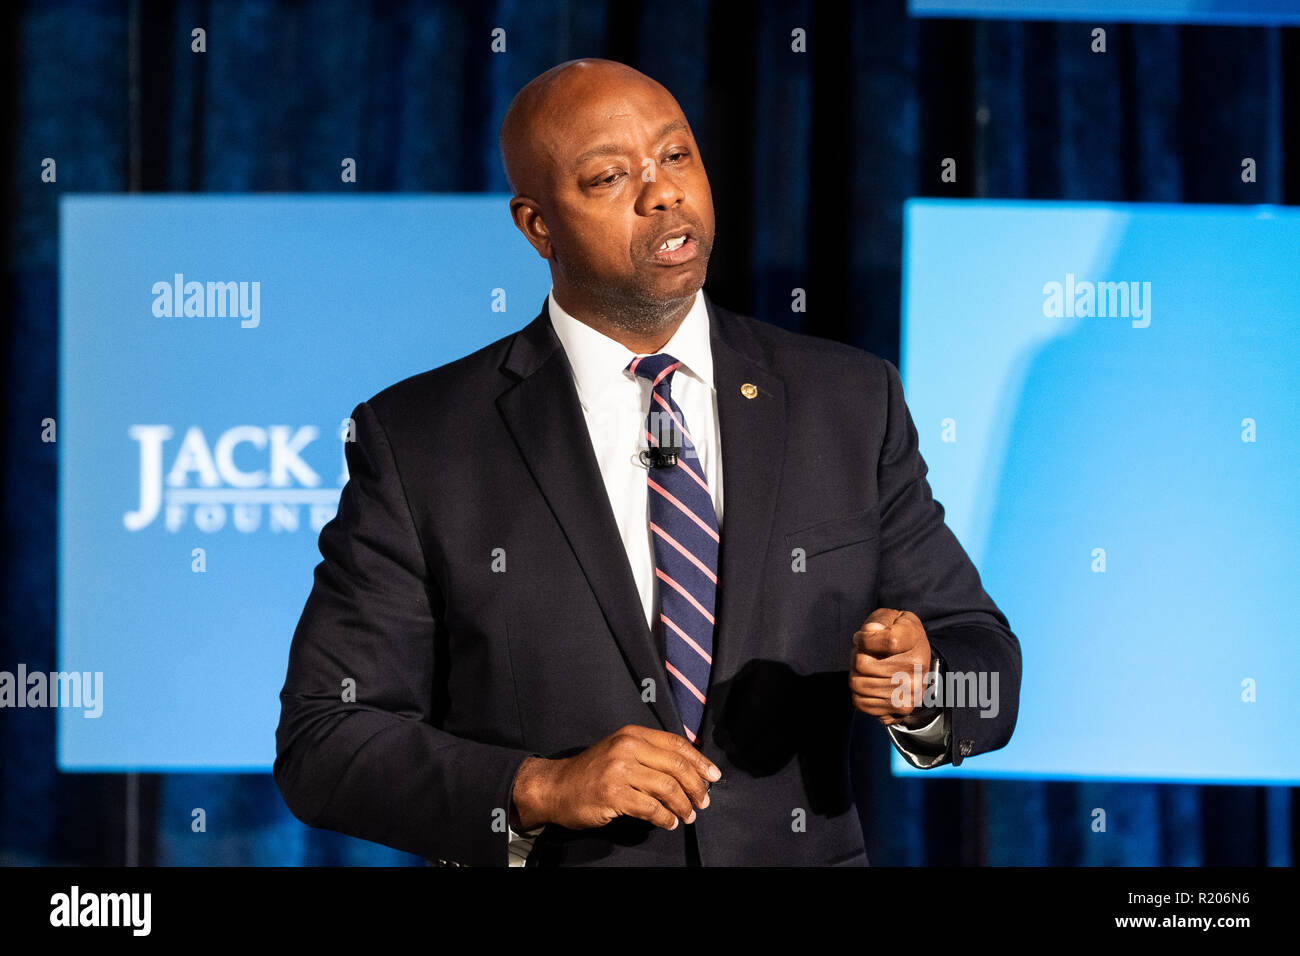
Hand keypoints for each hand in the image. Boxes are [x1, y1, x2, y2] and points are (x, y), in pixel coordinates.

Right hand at [510, 725, 720, 831]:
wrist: (555, 787)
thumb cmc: (592, 772)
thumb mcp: (620, 752)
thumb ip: (649, 755)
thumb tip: (689, 770)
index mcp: (632, 734)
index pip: (676, 744)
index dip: (699, 761)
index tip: (714, 777)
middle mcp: (627, 747)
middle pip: (676, 766)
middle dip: (696, 787)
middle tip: (703, 802)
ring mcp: (619, 770)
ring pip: (667, 787)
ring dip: (684, 805)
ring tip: (688, 816)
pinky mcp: (613, 793)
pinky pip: (651, 807)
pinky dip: (665, 817)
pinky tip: (668, 822)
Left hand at [849, 608, 931, 726]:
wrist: (917, 659)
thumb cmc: (897, 634)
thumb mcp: (890, 617)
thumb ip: (878, 621)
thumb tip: (869, 632)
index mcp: (914, 638)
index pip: (887, 641)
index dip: (864, 639)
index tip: (862, 637)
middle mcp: (916, 667)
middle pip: (862, 664)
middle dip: (855, 657)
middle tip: (864, 654)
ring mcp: (911, 690)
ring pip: (858, 684)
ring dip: (856, 675)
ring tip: (868, 668)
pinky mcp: (902, 708)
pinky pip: (861, 703)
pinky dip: (859, 693)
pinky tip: (871, 683)